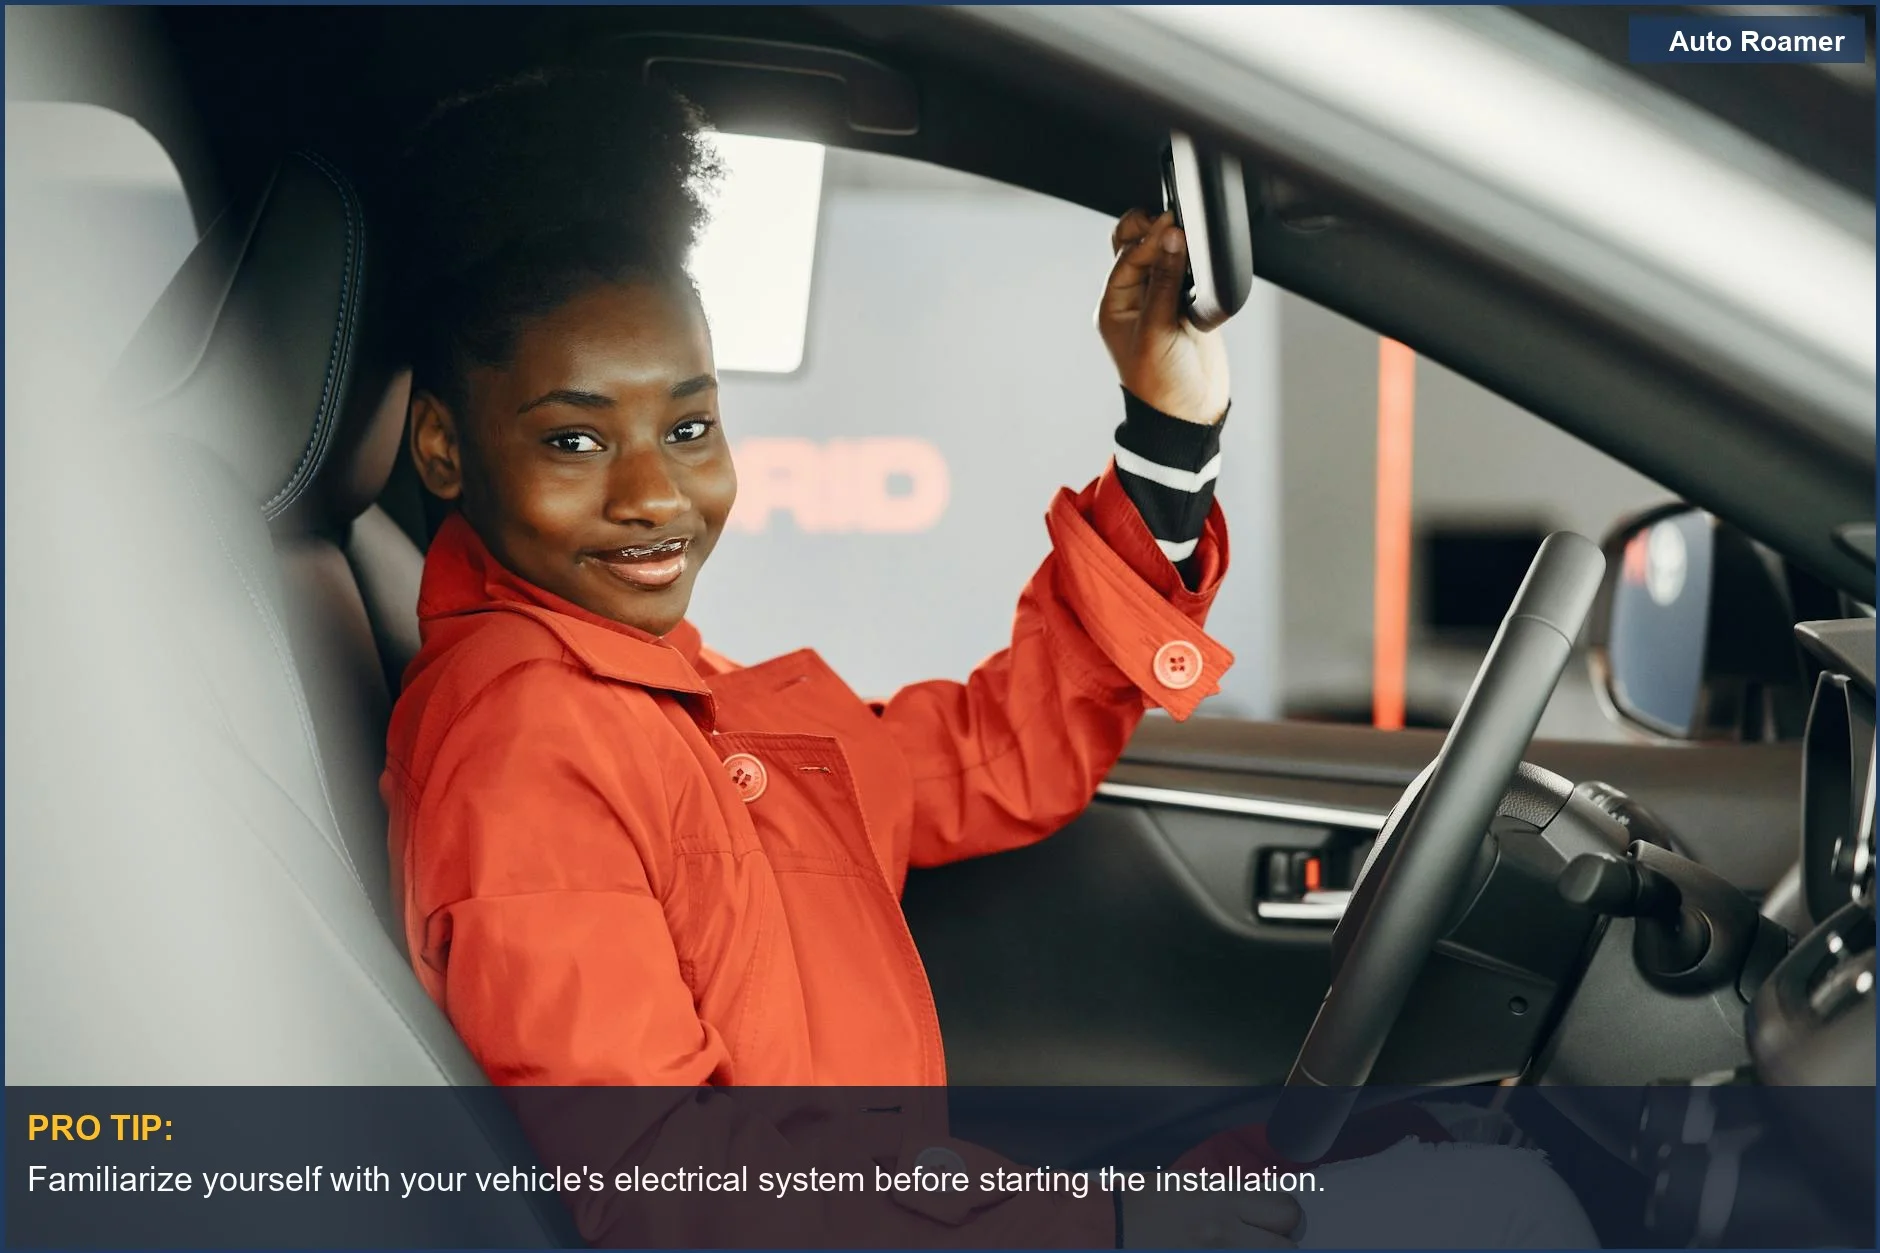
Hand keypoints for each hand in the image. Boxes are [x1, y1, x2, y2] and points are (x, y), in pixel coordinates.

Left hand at [1098, 208, 1231, 424]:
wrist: (1189, 413)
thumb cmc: (1160, 385)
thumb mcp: (1158, 330)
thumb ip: (1166, 282)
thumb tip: (1171, 238)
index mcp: (1115, 304)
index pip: (1127, 257)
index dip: (1148, 239)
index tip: (1171, 225)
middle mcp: (1136, 298)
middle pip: (1137, 247)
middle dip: (1153, 231)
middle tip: (1176, 226)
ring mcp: (1163, 299)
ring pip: (1165, 255)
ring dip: (1176, 244)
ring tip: (1192, 240)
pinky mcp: (1189, 305)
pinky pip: (1190, 271)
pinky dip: (1196, 260)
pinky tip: (1203, 258)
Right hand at [1122, 1189, 1303, 1247]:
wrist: (1111, 1228)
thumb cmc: (1144, 1200)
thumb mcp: (1190, 1184)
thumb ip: (1227, 1193)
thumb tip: (1257, 1203)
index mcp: (1220, 1200)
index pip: (1285, 1209)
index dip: (1286, 1213)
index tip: (1276, 1214)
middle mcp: (1224, 1232)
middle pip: (1286, 1245)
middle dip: (1280, 1240)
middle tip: (1267, 1236)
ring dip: (1261, 1252)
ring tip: (1246, 1245)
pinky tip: (1227, 1251)